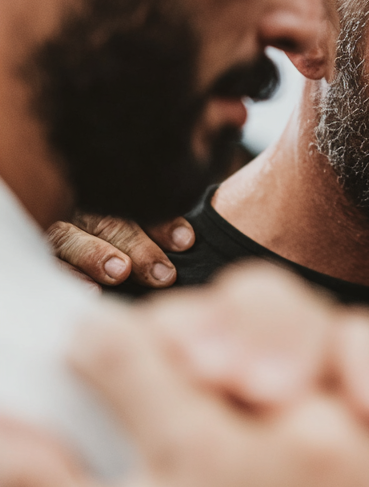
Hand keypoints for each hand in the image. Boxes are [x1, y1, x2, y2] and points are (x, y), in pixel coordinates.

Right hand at [47, 213, 193, 288]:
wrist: (72, 241)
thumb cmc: (136, 238)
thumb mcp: (151, 225)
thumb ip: (173, 227)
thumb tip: (203, 241)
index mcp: (119, 196)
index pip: (142, 205)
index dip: (164, 223)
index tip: (188, 242)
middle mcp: (88, 209)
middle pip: (111, 222)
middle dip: (139, 246)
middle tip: (164, 273)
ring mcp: (62, 230)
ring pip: (74, 236)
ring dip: (99, 255)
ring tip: (121, 272)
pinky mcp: (47, 254)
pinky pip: (51, 260)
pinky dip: (70, 274)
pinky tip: (91, 291)